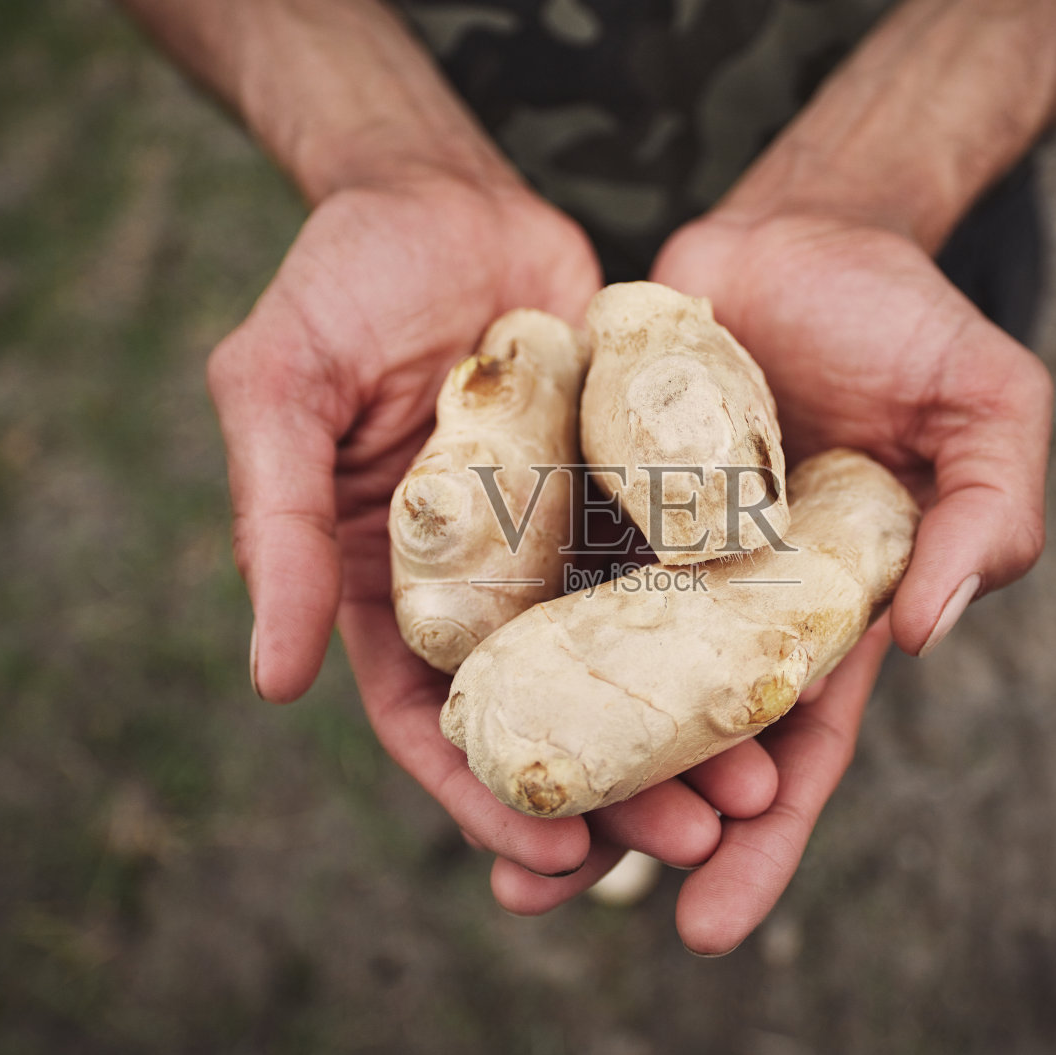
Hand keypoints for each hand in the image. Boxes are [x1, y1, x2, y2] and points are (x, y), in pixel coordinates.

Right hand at [209, 175, 801, 922]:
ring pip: (633, 661)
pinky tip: (781, 672)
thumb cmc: (340, 284)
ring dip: (689, 733)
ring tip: (755, 787)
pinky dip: (725, 628)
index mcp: (393, 587)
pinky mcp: (635, 487)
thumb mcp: (279, 391)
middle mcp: (488, 581)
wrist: (446, 192)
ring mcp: (566, 538)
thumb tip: (273, 680)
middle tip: (688, 842)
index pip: (434, 722)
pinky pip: (684, 568)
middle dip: (617, 791)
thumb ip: (281, 527)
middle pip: (555, 712)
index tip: (549, 862)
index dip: (486, 796)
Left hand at [513, 210, 1047, 953]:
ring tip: (481, 840)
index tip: (707, 928)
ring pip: (588, 677)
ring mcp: (649, 550)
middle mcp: (725, 602)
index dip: (758, 842)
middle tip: (545, 894)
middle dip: (622, 826)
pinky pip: (536, 571)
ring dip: (543, 758)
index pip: (794, 751)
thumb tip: (922, 638)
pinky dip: (499, 635)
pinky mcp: (585, 490)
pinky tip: (442, 692)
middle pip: (672, 740)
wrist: (802, 227)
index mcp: (821, 613)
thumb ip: (986, 516)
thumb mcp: (988, 409)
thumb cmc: (908, 320)